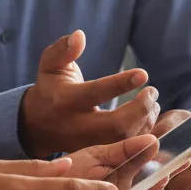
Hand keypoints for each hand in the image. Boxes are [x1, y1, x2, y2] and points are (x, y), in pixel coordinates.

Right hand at [18, 30, 160, 156]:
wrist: (37, 124)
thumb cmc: (50, 87)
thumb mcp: (50, 64)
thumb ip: (63, 49)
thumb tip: (80, 35)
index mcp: (65, 100)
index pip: (95, 92)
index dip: (120, 84)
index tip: (143, 74)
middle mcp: (76, 125)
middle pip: (115, 125)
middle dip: (140, 110)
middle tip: (153, 92)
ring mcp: (88, 144)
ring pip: (124, 140)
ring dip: (145, 122)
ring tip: (153, 103)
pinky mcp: (98, 154)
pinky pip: (126, 151)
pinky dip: (143, 135)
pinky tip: (150, 118)